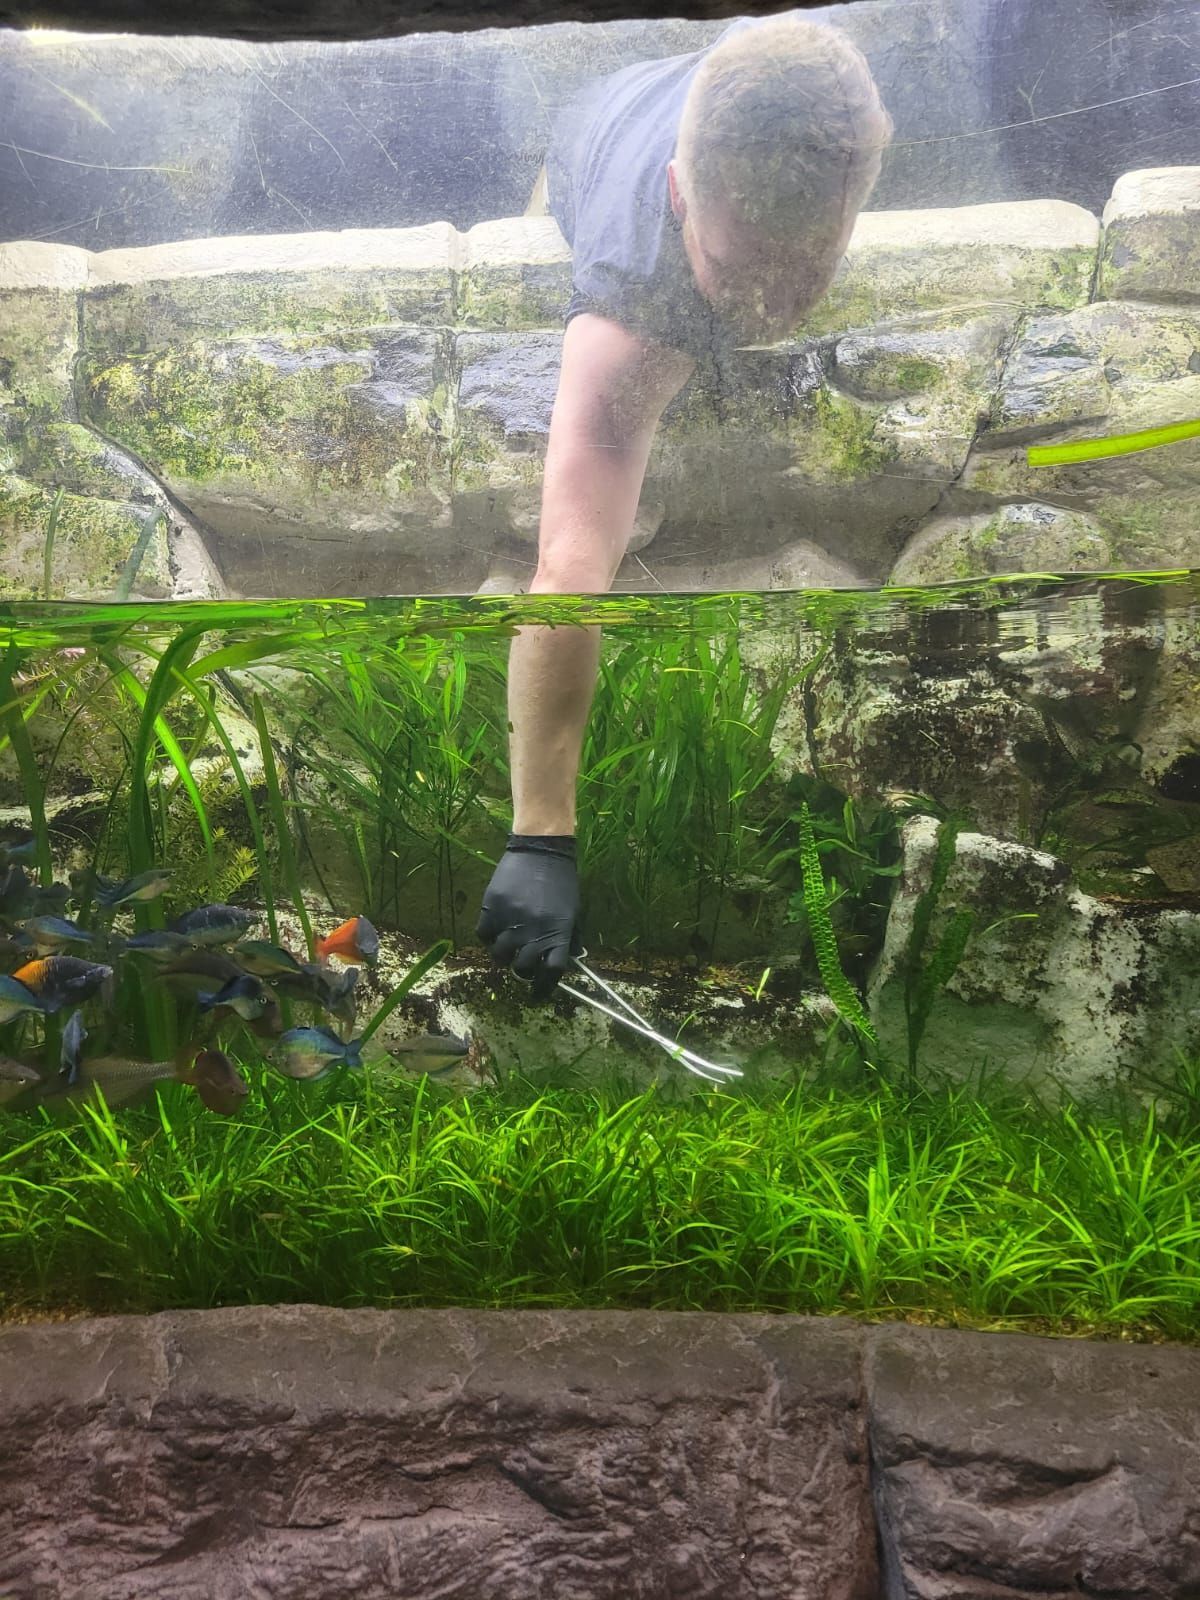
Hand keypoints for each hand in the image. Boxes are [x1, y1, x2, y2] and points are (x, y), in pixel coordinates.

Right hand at [476, 836, 581, 1000]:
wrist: (541, 848)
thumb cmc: (561, 881)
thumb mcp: (573, 911)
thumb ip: (567, 938)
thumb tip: (566, 962)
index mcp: (558, 932)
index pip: (551, 971)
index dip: (544, 987)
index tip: (539, 993)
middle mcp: (534, 930)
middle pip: (522, 968)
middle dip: (522, 971)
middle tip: (521, 964)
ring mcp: (511, 919)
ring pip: (500, 955)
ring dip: (504, 954)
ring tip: (508, 945)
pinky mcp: (491, 907)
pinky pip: (483, 934)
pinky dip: (488, 936)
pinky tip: (496, 928)